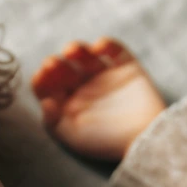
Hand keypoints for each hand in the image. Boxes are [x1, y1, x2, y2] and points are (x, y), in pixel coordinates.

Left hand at [31, 37, 167, 161]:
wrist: (145, 137)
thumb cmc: (106, 141)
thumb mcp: (74, 136)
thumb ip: (54, 121)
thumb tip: (44, 101)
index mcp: (69, 106)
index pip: (49, 88)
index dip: (42, 80)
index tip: (41, 76)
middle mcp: (84, 90)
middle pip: (64, 70)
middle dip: (56, 65)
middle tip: (52, 64)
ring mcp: (105, 77)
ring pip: (86, 57)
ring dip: (76, 49)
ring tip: (71, 51)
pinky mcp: (126, 68)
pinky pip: (114, 50)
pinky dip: (106, 44)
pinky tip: (98, 48)